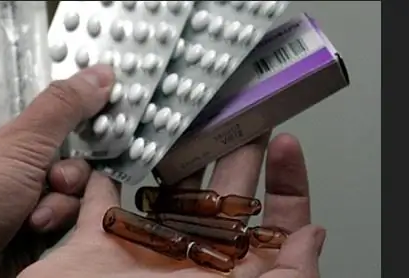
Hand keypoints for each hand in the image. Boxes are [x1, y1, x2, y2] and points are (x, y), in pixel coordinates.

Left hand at [0, 65, 113, 275]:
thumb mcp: (15, 145)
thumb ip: (61, 108)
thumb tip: (97, 76)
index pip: (36, 97)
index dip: (68, 103)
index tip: (95, 110)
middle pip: (60, 146)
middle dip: (66, 166)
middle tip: (55, 176)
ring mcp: (9, 192)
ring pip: (64, 183)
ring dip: (59, 199)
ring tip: (35, 213)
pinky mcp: (21, 224)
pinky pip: (58, 212)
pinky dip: (52, 221)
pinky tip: (34, 229)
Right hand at [20, 133, 325, 277]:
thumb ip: (285, 277)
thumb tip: (311, 236)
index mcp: (228, 274)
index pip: (269, 224)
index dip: (283, 184)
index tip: (286, 144)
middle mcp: (190, 258)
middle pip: (222, 196)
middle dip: (235, 152)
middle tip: (242, 114)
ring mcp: (144, 249)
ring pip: (166, 193)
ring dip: (175, 158)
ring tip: (188, 122)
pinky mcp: (97, 242)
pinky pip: (100, 201)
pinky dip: (101, 178)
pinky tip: (114, 152)